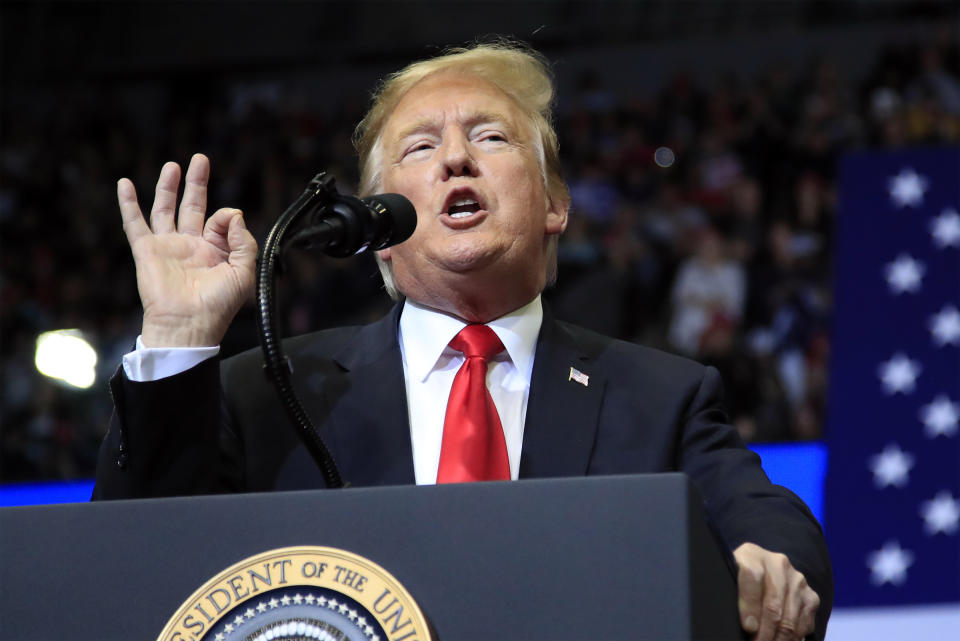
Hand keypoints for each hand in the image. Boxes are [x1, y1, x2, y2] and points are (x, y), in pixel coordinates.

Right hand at [118, 153, 257, 346]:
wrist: (189, 325)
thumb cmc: (218, 306)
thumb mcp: (244, 272)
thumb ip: (243, 241)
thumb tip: (234, 212)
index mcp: (215, 251)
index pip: (221, 221)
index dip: (227, 217)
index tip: (229, 220)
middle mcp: (191, 246)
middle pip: (192, 206)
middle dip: (196, 182)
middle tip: (200, 159)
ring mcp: (168, 246)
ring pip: (165, 209)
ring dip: (168, 187)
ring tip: (172, 165)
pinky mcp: (147, 251)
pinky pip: (135, 223)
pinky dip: (129, 204)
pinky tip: (124, 184)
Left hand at [734, 542, 819, 640]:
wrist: (762, 572)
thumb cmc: (739, 580)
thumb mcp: (728, 578)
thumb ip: (731, 592)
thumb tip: (737, 620)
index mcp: (752, 555)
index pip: (752, 576)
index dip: (750, 605)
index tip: (748, 627)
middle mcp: (778, 564)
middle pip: (774, 604)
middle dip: (765, 632)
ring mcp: (797, 580)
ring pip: (790, 618)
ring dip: (779, 639)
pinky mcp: (811, 596)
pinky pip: (804, 624)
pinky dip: (793, 638)